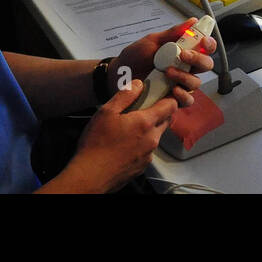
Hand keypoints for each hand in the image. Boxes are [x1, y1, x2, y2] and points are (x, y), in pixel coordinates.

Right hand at [58, 81, 175, 192]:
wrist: (90, 176)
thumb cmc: (96, 144)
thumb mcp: (106, 112)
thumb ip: (125, 96)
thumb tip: (138, 85)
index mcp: (146, 123)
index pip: (171, 106)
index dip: (168, 98)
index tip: (161, 95)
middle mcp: (152, 139)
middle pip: (165, 121)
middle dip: (158, 113)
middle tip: (140, 110)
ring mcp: (148, 154)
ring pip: (156, 137)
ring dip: (148, 130)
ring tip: (128, 129)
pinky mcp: (142, 166)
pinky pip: (148, 151)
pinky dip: (141, 145)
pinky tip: (124, 145)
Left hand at [110, 19, 216, 106]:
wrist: (117, 76)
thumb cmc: (134, 57)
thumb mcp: (152, 41)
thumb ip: (172, 33)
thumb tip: (192, 21)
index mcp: (183, 52)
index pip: (205, 48)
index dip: (209, 44)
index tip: (203, 41)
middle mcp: (185, 68)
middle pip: (206, 65)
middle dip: (198, 59)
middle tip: (183, 55)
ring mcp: (180, 84)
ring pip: (196, 83)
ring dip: (185, 76)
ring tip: (168, 72)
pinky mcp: (173, 99)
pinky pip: (187, 100)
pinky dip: (183, 95)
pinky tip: (173, 90)